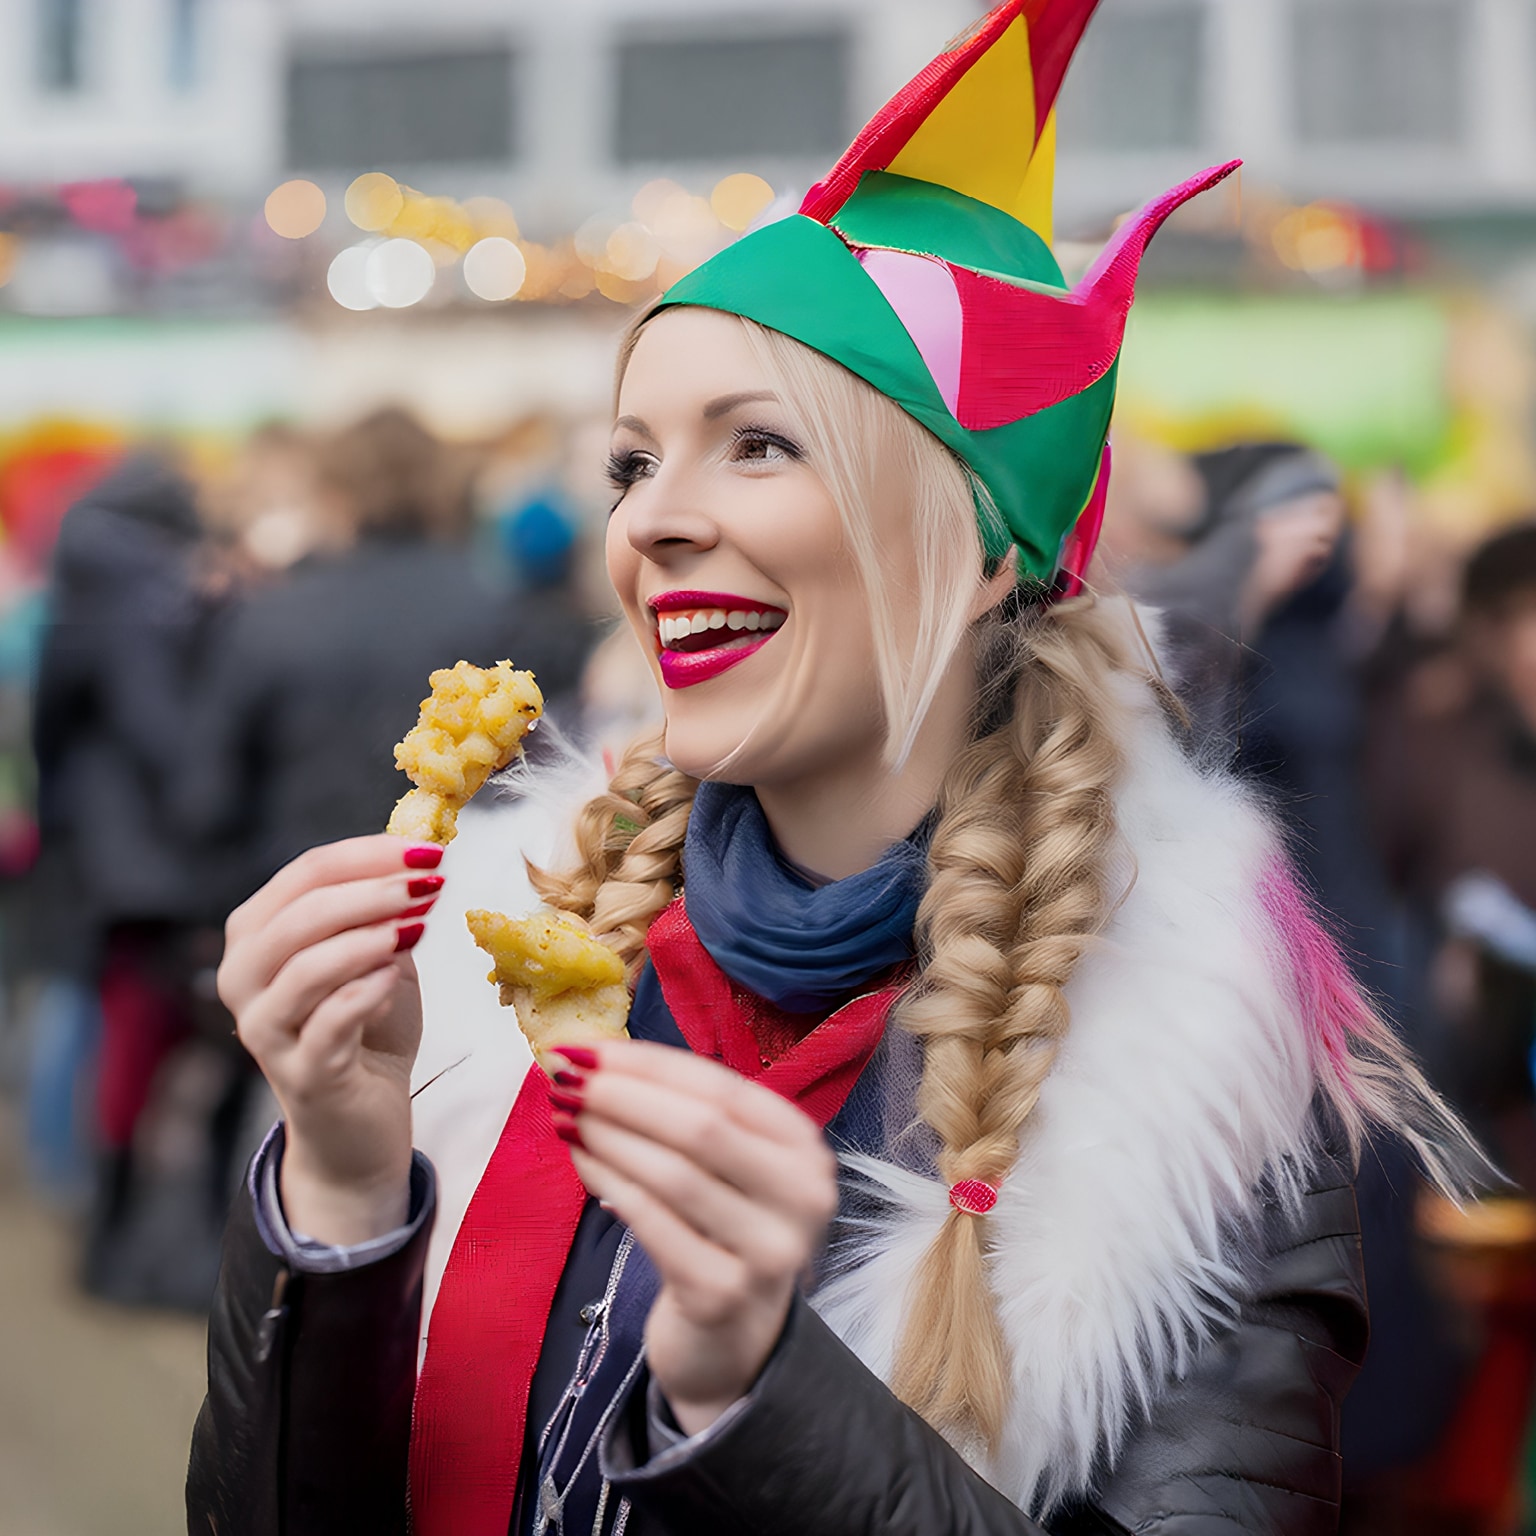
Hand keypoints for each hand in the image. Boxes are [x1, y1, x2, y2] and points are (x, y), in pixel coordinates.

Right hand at [218, 835, 439, 1242]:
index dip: (367, 855)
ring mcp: (265, 1031)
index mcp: (257, 938)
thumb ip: (384, 913)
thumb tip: (417, 861)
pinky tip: (396, 975)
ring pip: (303, 968)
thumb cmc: (366, 1030)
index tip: (427, 850)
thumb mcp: (377, 958)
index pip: (303, 875)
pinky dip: (365, 991)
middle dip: (370, 891)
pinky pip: (327, 1023)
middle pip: (297, 915)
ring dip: (367, 937)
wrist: (363, 1122)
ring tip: (416, 926)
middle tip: (428, 884)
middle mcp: (243, 980)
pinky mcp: (301, 1076)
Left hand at [553, 1041, 838, 1434]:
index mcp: (803, 1148)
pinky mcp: (723, 1294)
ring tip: (564, 1115)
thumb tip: (591, 1060)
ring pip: (673, 1173)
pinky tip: (579, 1161)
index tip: (583, 1045)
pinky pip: (651, 1222)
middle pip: (701, 1126)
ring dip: (608, 1136)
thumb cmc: (718, 1231)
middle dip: (623, 1094)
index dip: (646, 1063)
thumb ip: (677, 1113)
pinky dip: (608, 1183)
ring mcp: (769, 1250)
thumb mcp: (722, 1167)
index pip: (719, 1086)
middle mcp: (802, 1195)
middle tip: (562, 1077)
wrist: (735, 1342)